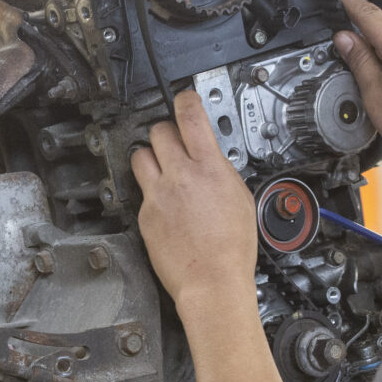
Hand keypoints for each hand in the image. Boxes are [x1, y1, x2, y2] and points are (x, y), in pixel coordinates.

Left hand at [130, 92, 258, 314]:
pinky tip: (166, 206)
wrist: (212, 282)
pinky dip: (152, 192)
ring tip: (163, 169)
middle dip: (167, 133)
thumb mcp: (241, 198)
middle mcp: (179, 176)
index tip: (184, 99)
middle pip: (159, 131)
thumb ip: (221, 173)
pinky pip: (142, 191)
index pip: (189, 116)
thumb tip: (211, 161)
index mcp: (209, 168)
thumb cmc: (232, 248)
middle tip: (174, 142)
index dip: (185, 100)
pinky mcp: (145, 214)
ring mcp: (158, 195)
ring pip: (140, 156)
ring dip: (152, 157)